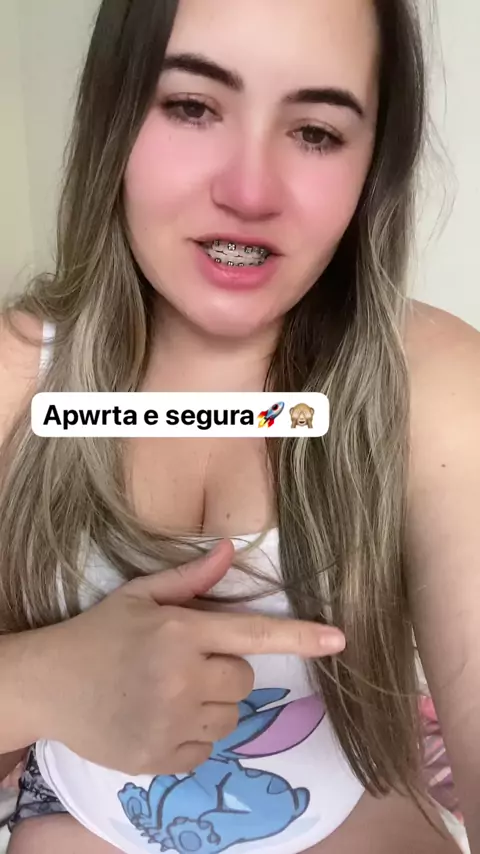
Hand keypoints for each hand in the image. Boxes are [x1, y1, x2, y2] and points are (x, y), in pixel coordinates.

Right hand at [36, 540, 344, 775]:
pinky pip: (205, 750)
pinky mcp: (159, 759)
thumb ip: (190, 579)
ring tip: (171, 692)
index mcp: (180, 632)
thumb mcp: (139, 596)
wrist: (49, 685)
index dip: (300, 637)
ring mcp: (171, 723)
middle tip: (185, 664)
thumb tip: (230, 550)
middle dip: (225, 670)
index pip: (253, 634)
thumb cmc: (98, 634)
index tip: (338, 640)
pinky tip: (159, 718)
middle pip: (245, 679)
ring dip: (212, 706)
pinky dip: (192, 737)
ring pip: (230, 718)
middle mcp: (181, 678)